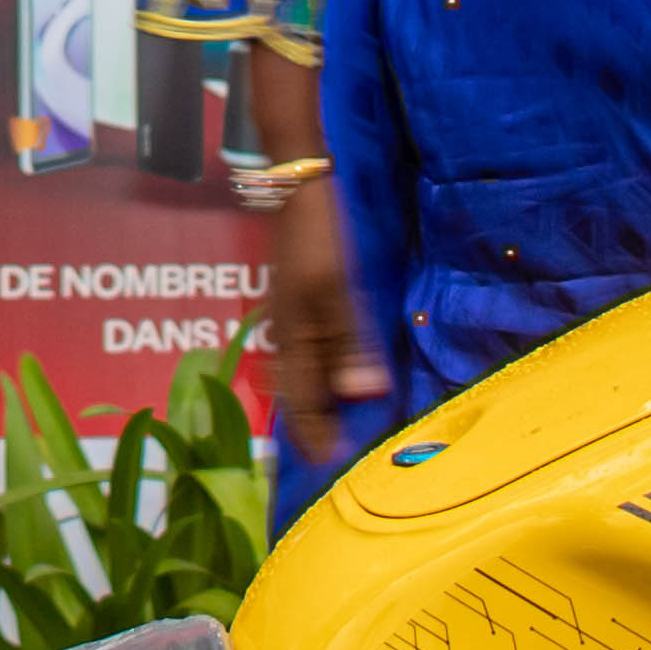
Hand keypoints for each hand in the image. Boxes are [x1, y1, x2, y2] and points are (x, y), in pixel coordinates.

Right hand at [267, 172, 388, 429]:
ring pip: (303, 373)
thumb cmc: (322, 236)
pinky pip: (310, 351)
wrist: (301, 184)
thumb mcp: (339, 288)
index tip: (333, 465)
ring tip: (338, 424)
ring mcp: (291, 317)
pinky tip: (338, 374)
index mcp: (294, 338)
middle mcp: (287, 334)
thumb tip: (363, 395)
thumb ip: (350, 342)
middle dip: (314, 426)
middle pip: (298, 393)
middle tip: (334, 454)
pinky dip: (322, 373)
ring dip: (319, 401)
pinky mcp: (300, 301)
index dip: (317, 435)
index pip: (302, 403)